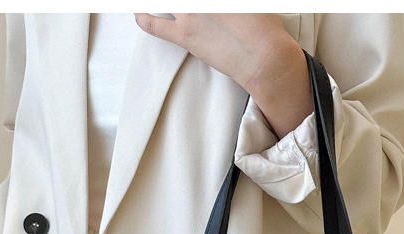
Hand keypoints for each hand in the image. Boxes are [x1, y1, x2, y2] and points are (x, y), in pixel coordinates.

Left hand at [134, 13, 311, 138]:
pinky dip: (142, 16)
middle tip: (192, 11)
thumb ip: (237, 4)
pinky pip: (153, 24)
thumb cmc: (265, 31)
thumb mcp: (255, 4)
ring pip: (164, 1)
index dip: (200, 3)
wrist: (265, 58)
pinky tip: (137, 12)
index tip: (205, 7)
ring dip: (157, 3)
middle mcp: (200, 0)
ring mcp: (190, 13)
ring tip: (152, 5)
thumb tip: (229, 8)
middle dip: (180, 4)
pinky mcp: (184, 35)